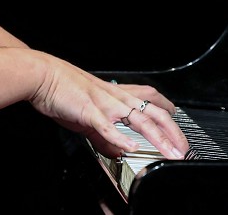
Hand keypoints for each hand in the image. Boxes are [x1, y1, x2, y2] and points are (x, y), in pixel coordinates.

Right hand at [31, 60, 188, 160]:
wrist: (44, 76)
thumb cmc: (65, 91)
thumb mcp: (90, 117)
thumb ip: (105, 136)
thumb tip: (117, 151)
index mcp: (119, 96)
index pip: (153, 101)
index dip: (169, 114)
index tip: (179, 131)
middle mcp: (118, 98)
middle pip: (154, 112)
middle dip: (173, 132)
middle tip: (182, 149)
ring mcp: (106, 104)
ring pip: (139, 119)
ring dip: (157, 137)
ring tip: (169, 151)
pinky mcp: (90, 111)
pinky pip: (108, 126)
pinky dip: (120, 137)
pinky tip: (130, 148)